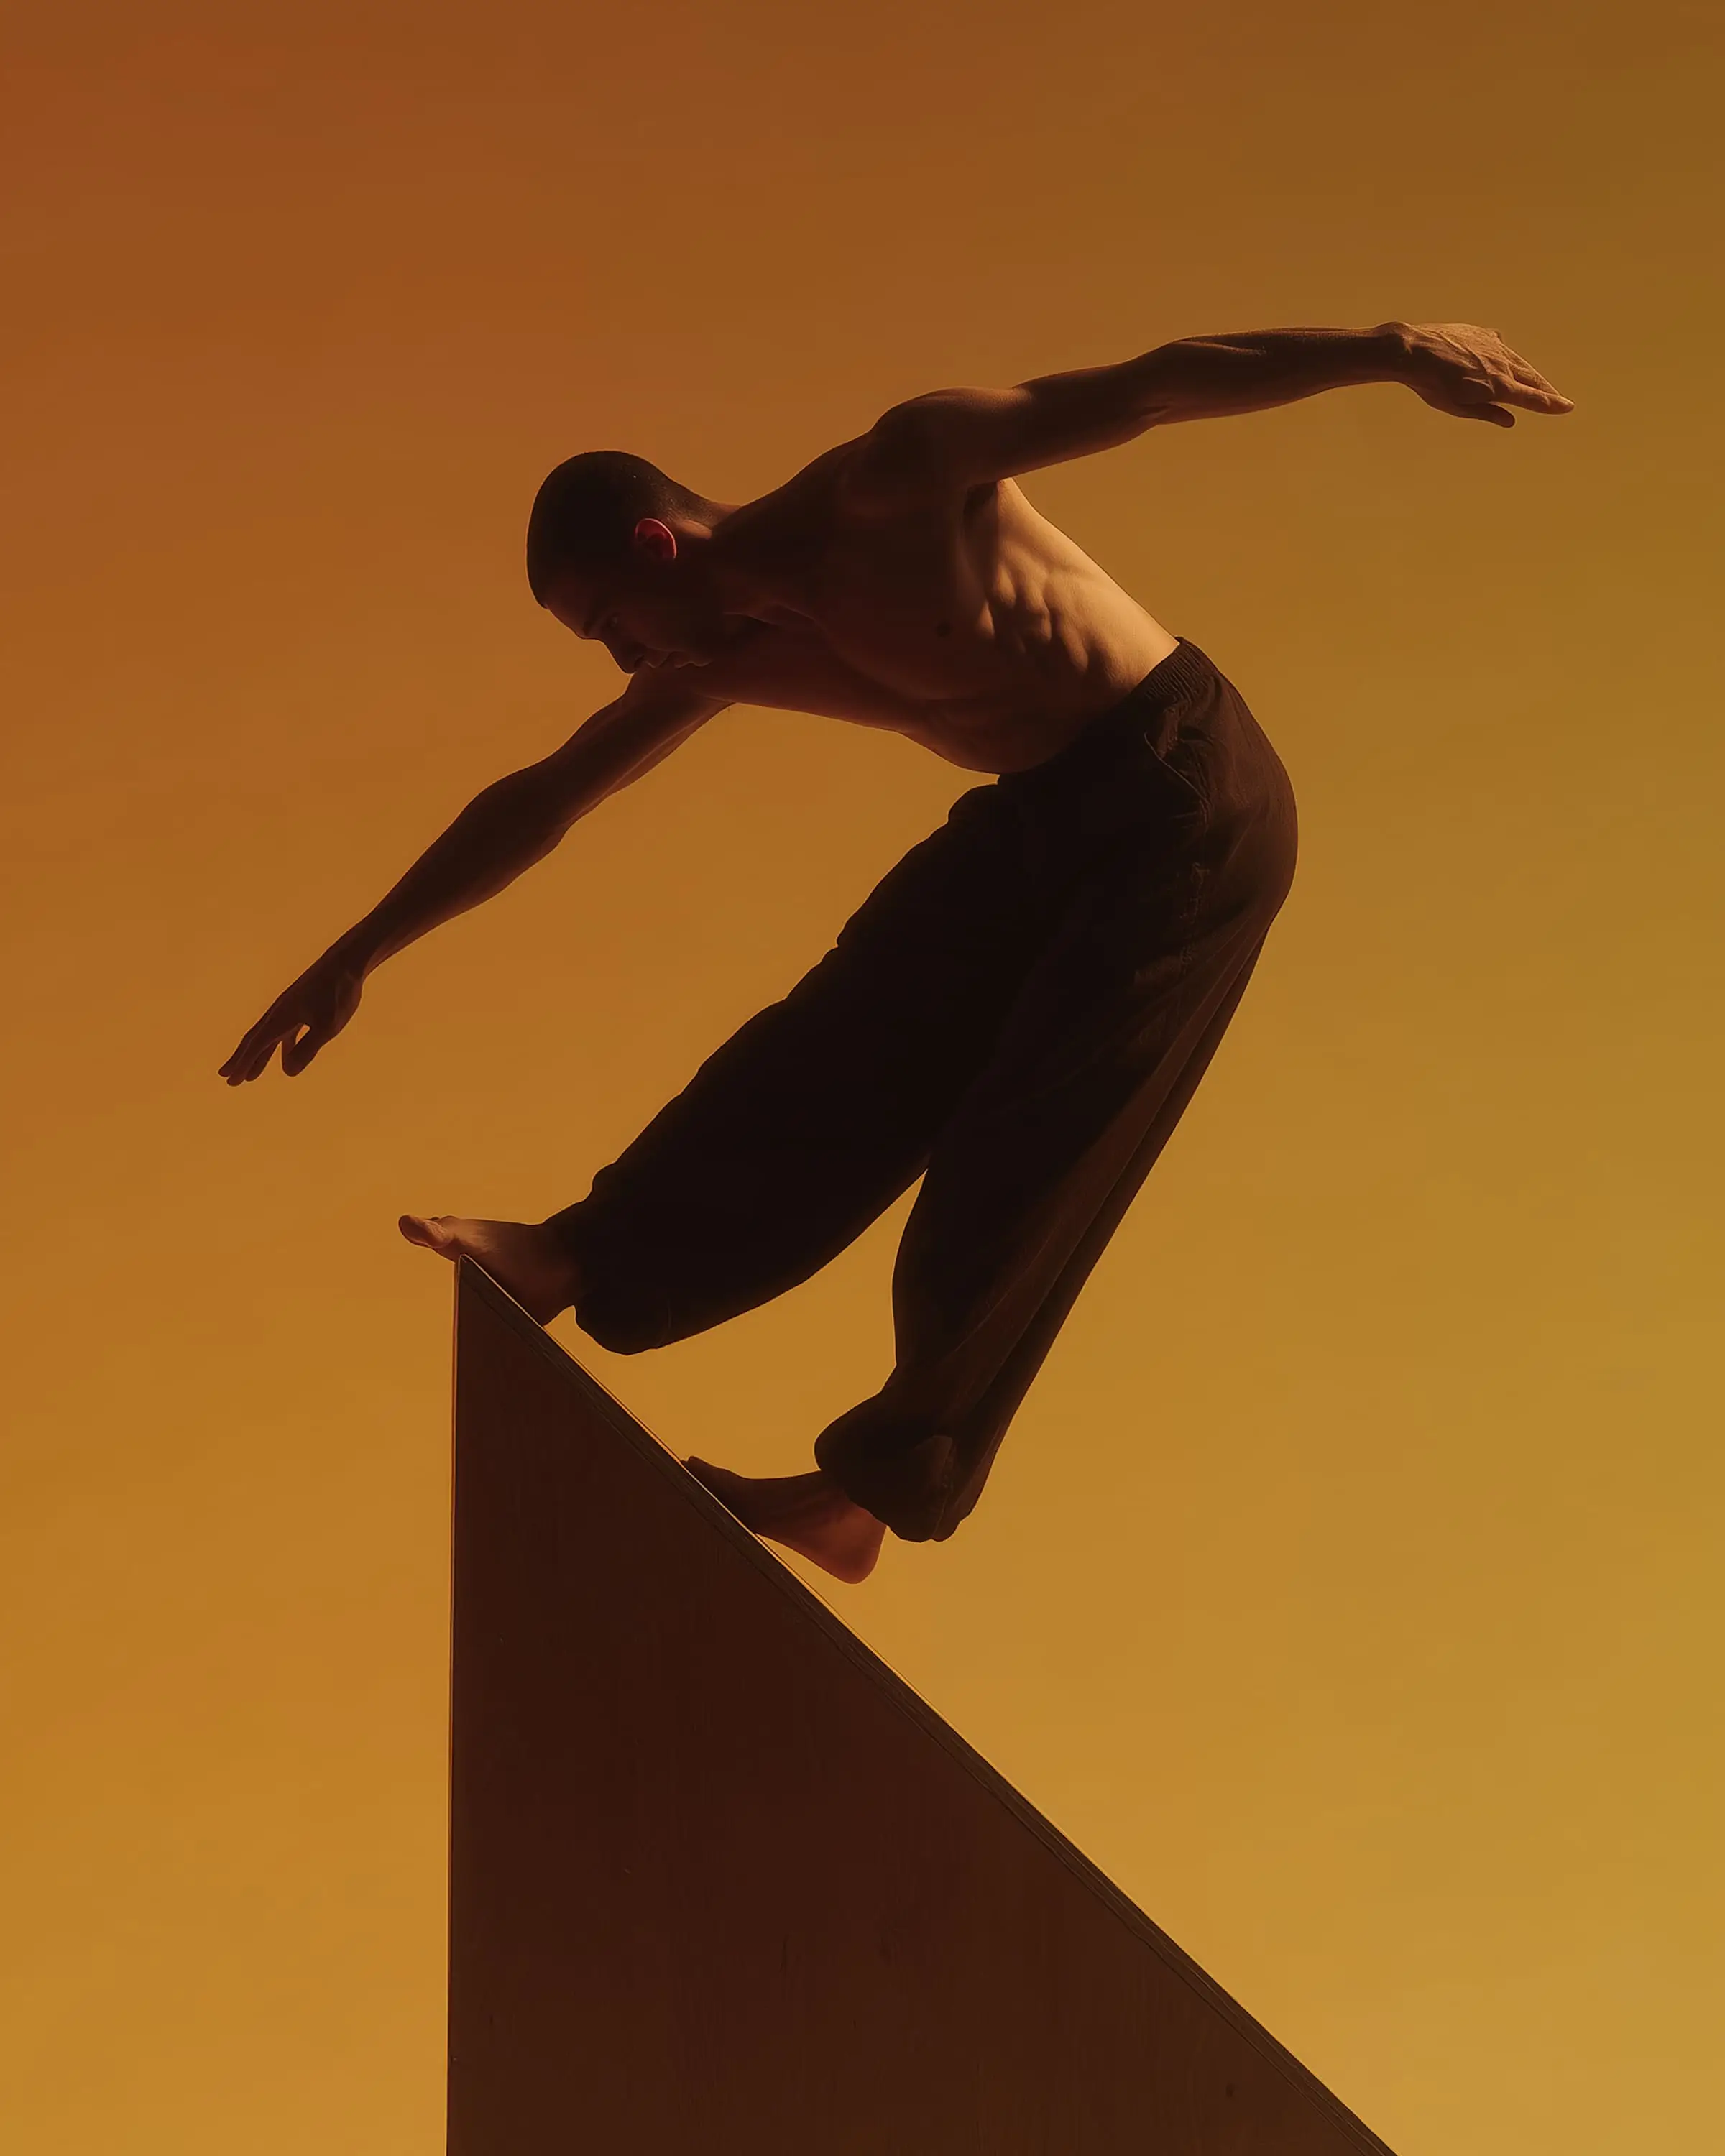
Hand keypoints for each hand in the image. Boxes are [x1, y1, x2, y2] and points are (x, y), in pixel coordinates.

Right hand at [219, 944, 366, 1084]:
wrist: (347, 961)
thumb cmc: (338, 994)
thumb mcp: (327, 1027)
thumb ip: (307, 1049)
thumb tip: (288, 1071)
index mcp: (281, 1018)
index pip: (257, 1046)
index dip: (243, 1064)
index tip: (230, 1081)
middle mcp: (280, 1012)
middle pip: (255, 1040)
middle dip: (241, 1060)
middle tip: (226, 1076)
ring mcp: (290, 1007)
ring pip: (270, 1036)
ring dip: (260, 1055)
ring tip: (253, 1074)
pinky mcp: (303, 1004)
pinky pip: (286, 1031)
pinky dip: (283, 1046)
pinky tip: (287, 1056)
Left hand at [1388, 321, 1573, 426]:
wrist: (1414, 351)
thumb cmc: (1432, 385)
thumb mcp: (1458, 407)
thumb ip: (1487, 413)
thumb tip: (1510, 420)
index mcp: (1499, 385)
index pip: (1532, 397)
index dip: (1551, 404)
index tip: (1567, 407)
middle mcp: (1502, 363)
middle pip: (1531, 378)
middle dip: (1545, 390)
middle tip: (1557, 398)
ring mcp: (1492, 346)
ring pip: (1517, 361)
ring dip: (1528, 372)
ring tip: (1536, 381)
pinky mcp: (1480, 334)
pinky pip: (1498, 346)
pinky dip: (1504, 355)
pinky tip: (1502, 355)